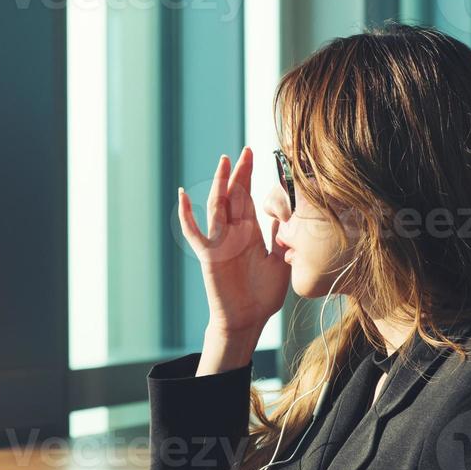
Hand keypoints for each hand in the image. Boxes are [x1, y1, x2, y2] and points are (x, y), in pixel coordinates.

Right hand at [178, 148, 288, 350]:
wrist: (247, 319)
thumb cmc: (262, 295)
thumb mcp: (280, 262)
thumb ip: (281, 238)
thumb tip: (287, 216)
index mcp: (249, 233)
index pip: (249, 198)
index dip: (251, 177)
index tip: (257, 156)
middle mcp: (233, 233)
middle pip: (234, 196)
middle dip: (240, 173)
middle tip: (245, 150)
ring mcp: (219, 242)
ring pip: (218, 206)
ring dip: (220, 184)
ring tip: (224, 162)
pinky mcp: (208, 255)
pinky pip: (194, 233)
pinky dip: (186, 215)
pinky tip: (183, 196)